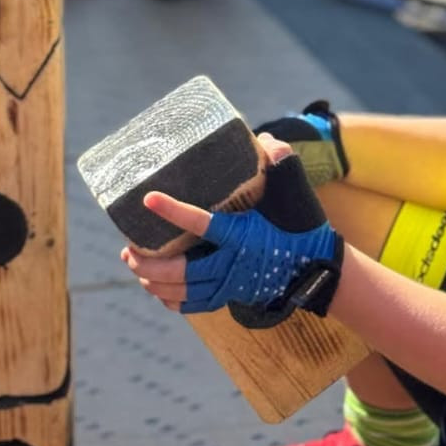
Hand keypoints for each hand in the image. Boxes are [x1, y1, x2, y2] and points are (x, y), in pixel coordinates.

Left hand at [122, 136, 340, 314]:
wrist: (316, 268)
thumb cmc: (300, 226)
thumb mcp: (293, 192)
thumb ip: (280, 162)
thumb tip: (262, 139)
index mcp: (243, 234)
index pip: (202, 223)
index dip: (173, 211)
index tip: (148, 199)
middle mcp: (233, 263)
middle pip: (182, 270)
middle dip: (149, 263)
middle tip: (129, 250)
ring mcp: (231, 284)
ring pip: (184, 291)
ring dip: (154, 281)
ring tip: (134, 267)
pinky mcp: (231, 296)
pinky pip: (196, 306)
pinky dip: (172, 301)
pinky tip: (156, 290)